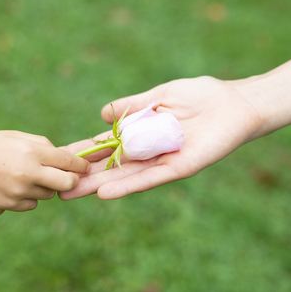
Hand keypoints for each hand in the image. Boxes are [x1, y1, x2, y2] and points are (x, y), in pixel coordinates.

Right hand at [0, 131, 90, 210]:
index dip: (80, 164)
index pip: (68, 161)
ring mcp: (21, 191)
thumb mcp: (16, 136)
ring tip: (31, 176)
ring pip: (50, 194)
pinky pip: (33, 203)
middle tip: (70, 177)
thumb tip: (63, 154)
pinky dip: (31, 196)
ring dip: (47, 186)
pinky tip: (17, 186)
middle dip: (73, 180)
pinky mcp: (12, 205)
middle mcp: (29, 173)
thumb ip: (42, 144)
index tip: (84, 166)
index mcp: (32, 152)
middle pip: (68, 183)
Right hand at [59, 76, 262, 199]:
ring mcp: (161, 161)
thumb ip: (131, 106)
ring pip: (124, 177)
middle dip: (83, 177)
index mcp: (141, 133)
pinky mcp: (178, 168)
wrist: (234, 103)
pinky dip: (127, 186)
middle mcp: (147, 151)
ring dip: (97, 187)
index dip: (84, 152)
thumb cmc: (199, 95)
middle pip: (110, 167)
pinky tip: (104, 193)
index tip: (59, 158)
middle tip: (56, 189)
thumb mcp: (158, 95)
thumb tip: (101, 114)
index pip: (106, 145)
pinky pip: (149, 179)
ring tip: (70, 196)